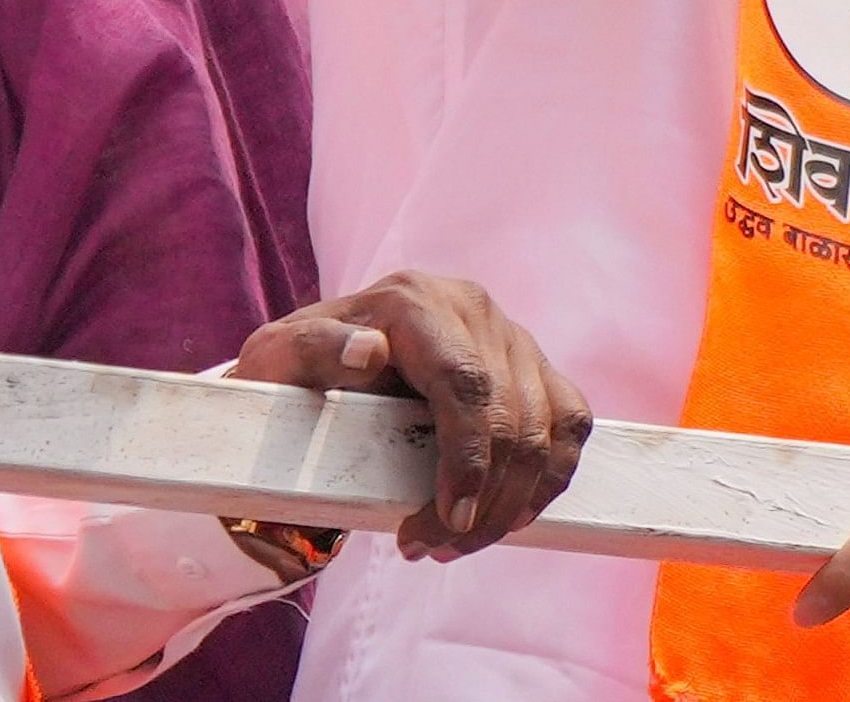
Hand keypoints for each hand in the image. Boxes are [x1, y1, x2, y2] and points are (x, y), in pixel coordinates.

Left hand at [233, 270, 590, 559]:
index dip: (469, 458)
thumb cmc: (296, 370)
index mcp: (414, 302)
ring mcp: (510, 334)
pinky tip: (512, 513)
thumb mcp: (280, 358)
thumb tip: (369, 351)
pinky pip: (569, 422)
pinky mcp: (533, 364)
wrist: (324, 361)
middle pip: (511, 415)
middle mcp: (471, 308)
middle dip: (485, 499)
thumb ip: (314, 349)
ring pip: (546, 427)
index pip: (466, 383)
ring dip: (514, 501)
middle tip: (434, 548)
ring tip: (458, 541)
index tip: (451, 519)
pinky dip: (551, 476)